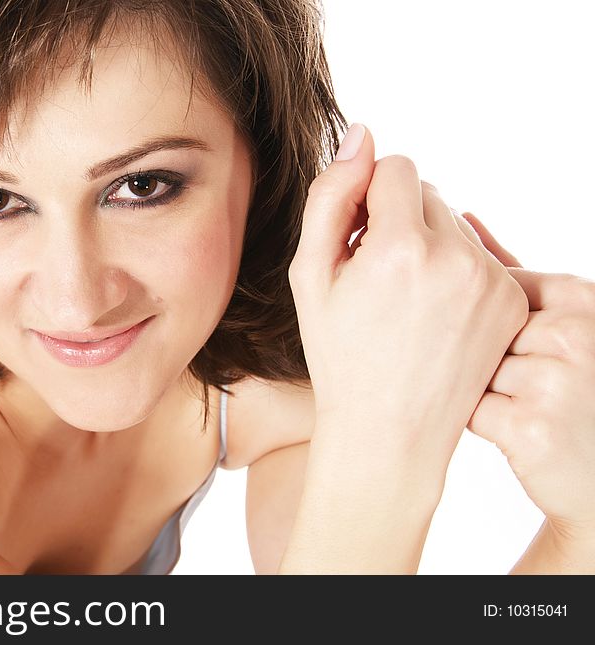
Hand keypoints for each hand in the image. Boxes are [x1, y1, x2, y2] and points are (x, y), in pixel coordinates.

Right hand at [288, 124, 529, 492]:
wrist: (389, 431)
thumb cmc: (339, 355)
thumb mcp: (310, 276)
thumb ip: (330, 197)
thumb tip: (361, 134)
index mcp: (400, 247)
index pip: (396, 166)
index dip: (368, 199)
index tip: (357, 242)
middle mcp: (456, 257)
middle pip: (429, 192)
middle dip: (399, 220)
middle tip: (376, 278)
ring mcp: (491, 281)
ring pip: (455, 223)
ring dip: (429, 244)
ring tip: (404, 300)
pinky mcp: (512, 300)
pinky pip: (480, 255)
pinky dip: (456, 271)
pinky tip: (433, 313)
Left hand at [461, 212, 594, 540]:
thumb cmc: (572, 394)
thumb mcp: (562, 324)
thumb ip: (514, 276)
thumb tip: (462, 216)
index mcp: (581, 297)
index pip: (493, 286)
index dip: (475, 316)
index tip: (491, 342)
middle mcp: (575, 331)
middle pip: (476, 328)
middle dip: (474, 354)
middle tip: (509, 381)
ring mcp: (556, 378)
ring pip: (469, 367)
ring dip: (476, 388)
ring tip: (520, 406)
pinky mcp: (531, 425)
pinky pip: (468, 408)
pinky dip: (476, 420)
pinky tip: (513, 431)